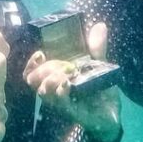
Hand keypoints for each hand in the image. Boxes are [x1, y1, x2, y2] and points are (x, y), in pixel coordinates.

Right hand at [23, 22, 120, 141]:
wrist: (112, 115)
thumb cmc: (99, 91)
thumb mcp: (98, 66)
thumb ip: (97, 48)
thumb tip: (99, 26)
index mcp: (55, 78)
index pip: (31, 72)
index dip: (30, 63)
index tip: (40, 53)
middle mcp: (53, 91)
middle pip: (32, 80)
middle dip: (42, 69)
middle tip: (60, 65)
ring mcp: (61, 103)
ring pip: (43, 92)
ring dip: (51, 80)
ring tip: (66, 74)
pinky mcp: (72, 112)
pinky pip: (60, 103)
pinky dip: (61, 91)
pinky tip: (68, 83)